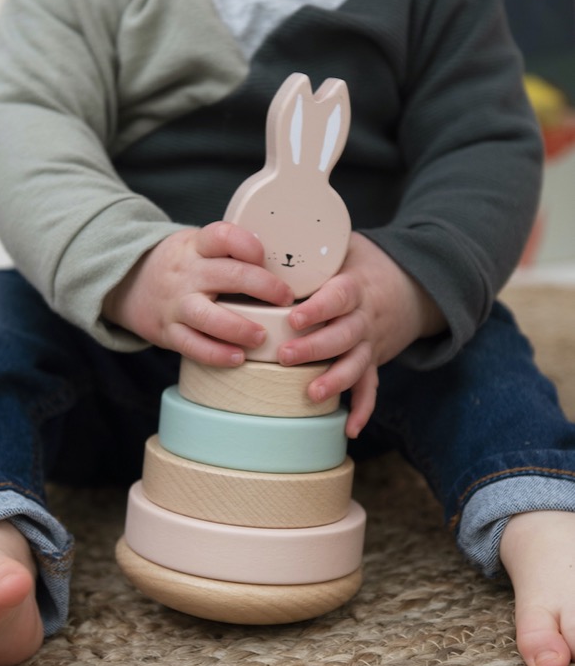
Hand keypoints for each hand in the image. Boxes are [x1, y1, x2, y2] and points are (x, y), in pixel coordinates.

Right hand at [102, 222, 293, 366]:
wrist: (129, 284)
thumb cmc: (181, 265)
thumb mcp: (198, 246)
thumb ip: (229, 252)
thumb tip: (284, 262)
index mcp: (196, 246)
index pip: (223, 236)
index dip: (249, 245)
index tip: (267, 257)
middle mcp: (186, 273)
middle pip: (229, 276)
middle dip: (263, 287)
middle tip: (286, 299)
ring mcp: (176, 303)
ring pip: (208, 316)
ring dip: (240, 327)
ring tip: (262, 337)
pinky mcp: (168, 331)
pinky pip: (193, 345)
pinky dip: (216, 354)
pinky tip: (238, 358)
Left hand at [277, 232, 444, 437]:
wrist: (408, 285)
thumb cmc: (361, 263)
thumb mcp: (343, 246)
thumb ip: (310, 247)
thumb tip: (257, 236)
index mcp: (354, 287)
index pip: (338, 297)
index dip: (318, 309)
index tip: (294, 318)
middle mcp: (364, 317)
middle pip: (344, 335)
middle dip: (315, 348)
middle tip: (285, 355)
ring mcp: (370, 343)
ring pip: (356, 364)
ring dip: (335, 380)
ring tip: (311, 394)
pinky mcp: (373, 361)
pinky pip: (371, 388)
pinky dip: (362, 409)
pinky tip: (349, 428)